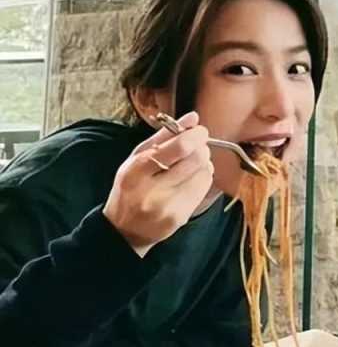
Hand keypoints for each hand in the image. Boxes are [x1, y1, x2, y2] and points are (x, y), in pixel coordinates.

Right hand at [103, 111, 213, 256]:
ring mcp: (168, 206)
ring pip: (204, 174)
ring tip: (192, 164)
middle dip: (202, 148)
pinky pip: (204, 189)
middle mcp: (152, 189)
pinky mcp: (180, 217)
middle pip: (196, 160)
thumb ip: (164, 136)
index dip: (195, 136)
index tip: (199, 131)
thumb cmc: (131, 186)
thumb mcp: (137, 157)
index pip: (178, 147)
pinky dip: (203, 178)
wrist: (123, 228)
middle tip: (197, 147)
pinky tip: (192, 178)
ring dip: (204, 163)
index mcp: (137, 170)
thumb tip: (193, 118)